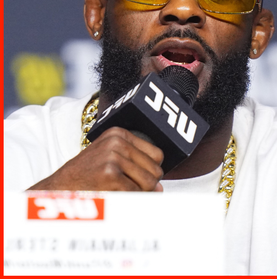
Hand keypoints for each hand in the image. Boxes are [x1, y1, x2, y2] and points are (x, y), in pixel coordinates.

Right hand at [29, 127, 163, 191]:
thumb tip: (160, 188)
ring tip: (120, 192)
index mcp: (119, 134)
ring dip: (139, 193)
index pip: (157, 155)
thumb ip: (138, 168)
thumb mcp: (110, 159)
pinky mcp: (109, 173)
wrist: (58, 189)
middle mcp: (117, 142)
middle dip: (147, 185)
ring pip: (149, 183)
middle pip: (156, 170)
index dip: (150, 170)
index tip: (135, 177)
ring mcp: (113, 156)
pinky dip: (129, 200)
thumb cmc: (87, 177)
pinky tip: (114, 196)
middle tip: (127, 189)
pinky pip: (136, 193)